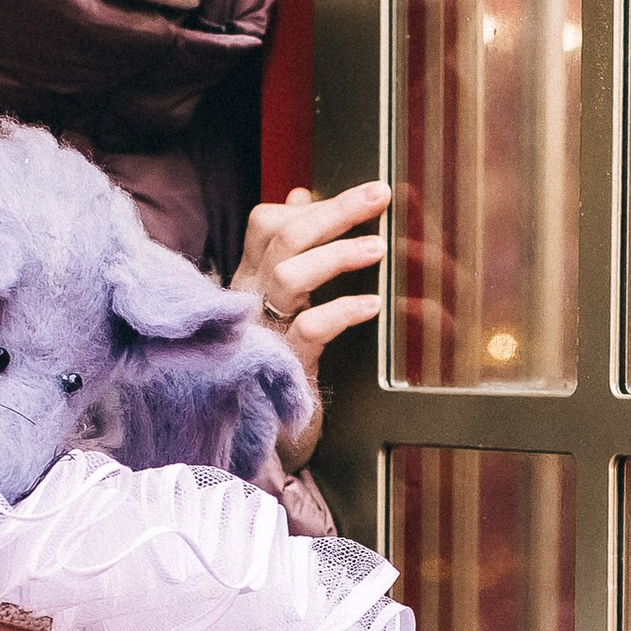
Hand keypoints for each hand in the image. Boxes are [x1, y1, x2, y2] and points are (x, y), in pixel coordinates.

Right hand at [233, 180, 388, 460]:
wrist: (263, 436)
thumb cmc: (277, 358)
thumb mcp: (281, 298)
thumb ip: (290, 248)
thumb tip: (299, 194)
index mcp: (250, 278)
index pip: (266, 223)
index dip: (312, 205)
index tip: (362, 194)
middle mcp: (250, 298)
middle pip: (282, 237)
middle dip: (335, 211)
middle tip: (380, 195)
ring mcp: (263, 331)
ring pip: (288, 276)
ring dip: (337, 256)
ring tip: (379, 247)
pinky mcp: (283, 366)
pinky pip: (308, 329)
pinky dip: (342, 311)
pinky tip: (372, 306)